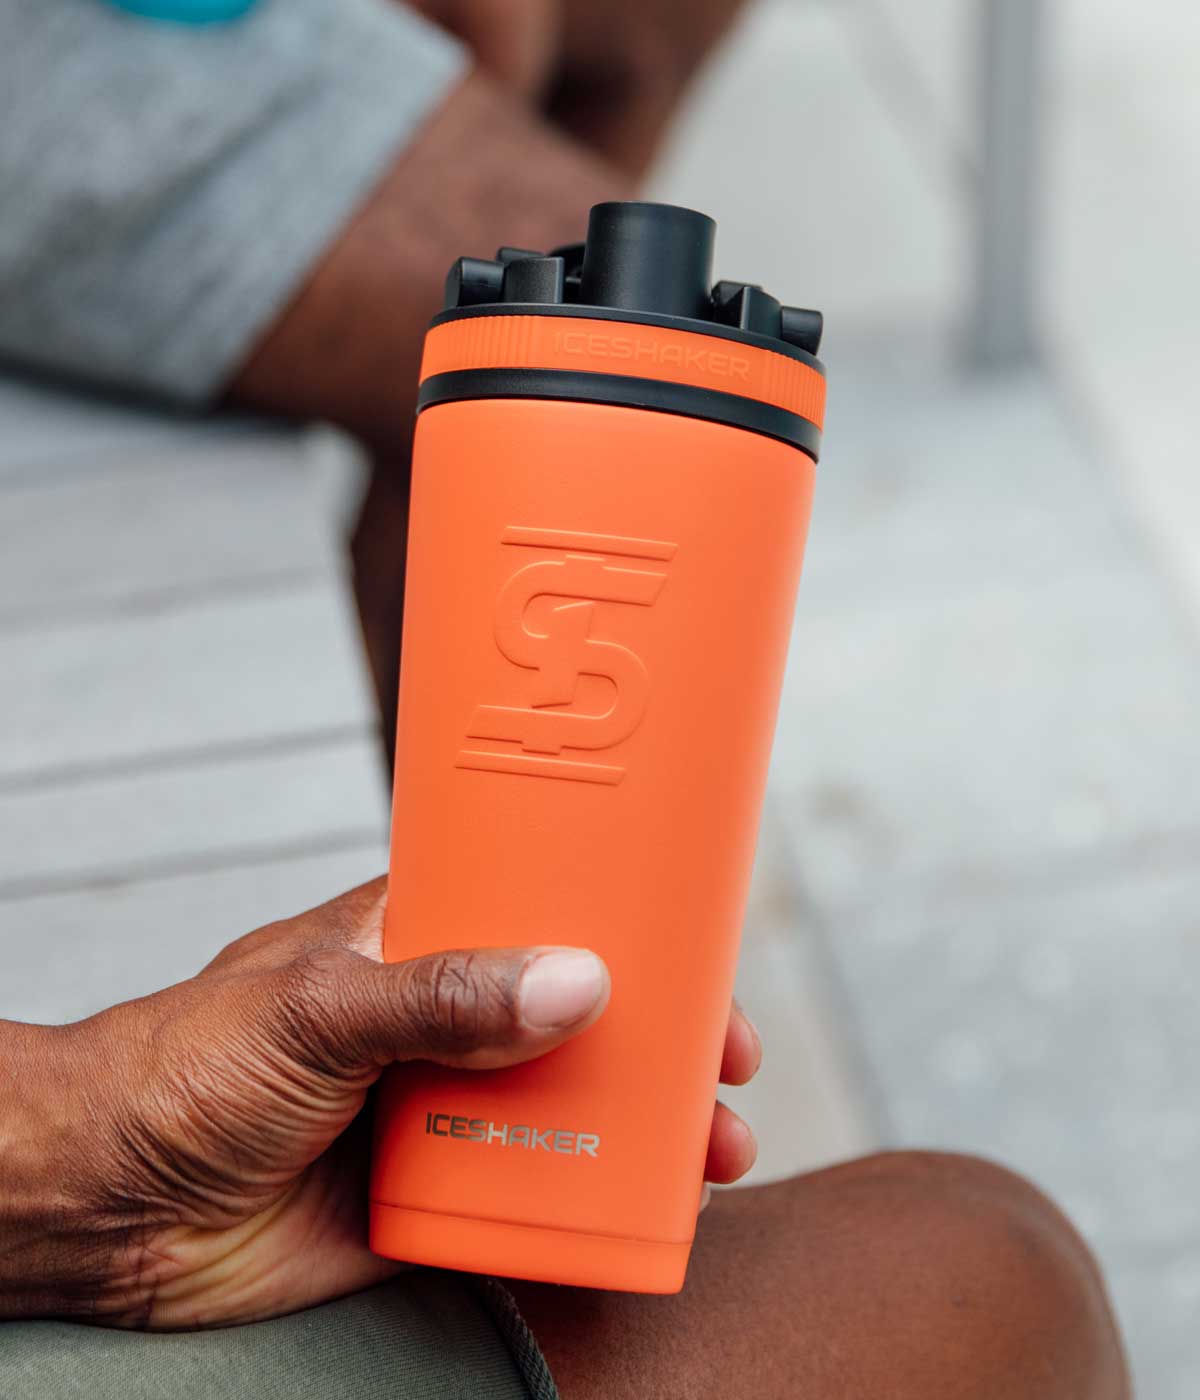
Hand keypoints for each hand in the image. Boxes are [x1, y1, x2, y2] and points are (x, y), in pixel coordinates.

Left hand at [0, 879, 759, 1328]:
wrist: (104, 1206)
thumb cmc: (183, 1067)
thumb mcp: (318, 1007)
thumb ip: (442, 995)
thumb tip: (575, 984)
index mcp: (417, 939)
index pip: (540, 905)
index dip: (621, 920)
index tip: (694, 938)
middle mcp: (443, 1019)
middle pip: (576, 1015)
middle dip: (660, 1035)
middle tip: (727, 1061)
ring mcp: (444, 1106)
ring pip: (570, 1107)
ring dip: (647, 1124)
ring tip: (712, 1148)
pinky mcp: (436, 1193)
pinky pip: (535, 1194)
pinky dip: (593, 1202)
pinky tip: (642, 1209)